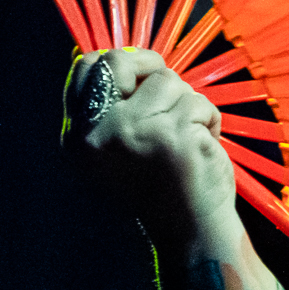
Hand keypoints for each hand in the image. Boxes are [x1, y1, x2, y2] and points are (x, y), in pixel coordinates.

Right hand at [63, 48, 241, 254]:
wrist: (190, 233)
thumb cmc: (161, 187)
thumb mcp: (117, 151)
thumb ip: (111, 110)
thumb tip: (117, 56)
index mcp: (79, 136)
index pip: (86, 68)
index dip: (121, 62)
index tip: (145, 75)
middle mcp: (99, 133)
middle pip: (122, 61)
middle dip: (154, 67)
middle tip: (174, 92)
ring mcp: (134, 132)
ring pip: (168, 81)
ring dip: (188, 105)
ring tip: (187, 138)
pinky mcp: (172, 135)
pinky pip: (198, 103)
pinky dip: (210, 120)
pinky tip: (203, 148)